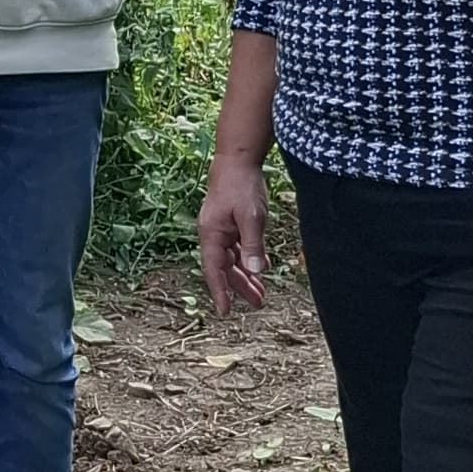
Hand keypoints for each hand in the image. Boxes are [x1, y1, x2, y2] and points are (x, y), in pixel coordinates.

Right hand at [198, 152, 269, 311]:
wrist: (236, 160)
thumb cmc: (240, 185)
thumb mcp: (251, 216)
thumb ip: (253, 244)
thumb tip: (256, 271)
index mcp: (212, 235)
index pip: (214, 270)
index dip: (219, 292)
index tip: (225, 311)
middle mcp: (213, 235)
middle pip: (225, 268)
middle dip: (240, 286)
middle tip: (258, 303)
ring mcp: (222, 229)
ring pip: (233, 259)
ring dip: (246, 275)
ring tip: (260, 293)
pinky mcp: (231, 223)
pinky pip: (238, 248)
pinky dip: (249, 259)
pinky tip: (261, 267)